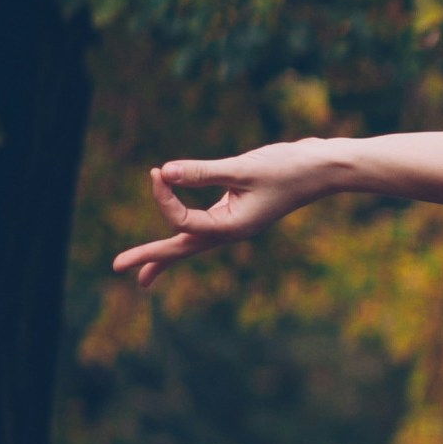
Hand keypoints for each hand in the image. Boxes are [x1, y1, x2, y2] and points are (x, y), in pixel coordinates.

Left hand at [111, 142, 340, 288]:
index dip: (163, 197)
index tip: (156, 172)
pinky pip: (204, 226)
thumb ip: (202, 171)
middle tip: (117, 268)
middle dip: (152, 259)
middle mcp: (232, 230)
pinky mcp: (239, 210)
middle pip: (184, 249)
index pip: (182, 220)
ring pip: (193, 241)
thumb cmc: (290, 168)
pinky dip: (185, 231)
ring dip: (167, 255)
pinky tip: (181, 233)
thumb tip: (163, 172)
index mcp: (233, 227)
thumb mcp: (243, 168)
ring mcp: (236, 223)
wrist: (325, 168)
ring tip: (144, 275)